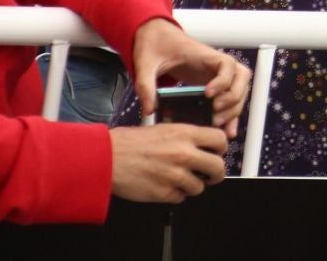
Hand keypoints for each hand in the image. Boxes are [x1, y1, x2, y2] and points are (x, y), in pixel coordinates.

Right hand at [108, 123, 227, 202]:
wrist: (106, 158)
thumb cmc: (128, 142)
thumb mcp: (161, 128)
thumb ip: (183, 137)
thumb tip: (200, 146)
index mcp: (184, 133)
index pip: (220, 140)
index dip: (220, 149)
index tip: (216, 153)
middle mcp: (183, 153)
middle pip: (218, 168)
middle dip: (215, 174)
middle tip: (209, 175)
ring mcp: (175, 175)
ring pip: (199, 187)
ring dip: (191, 185)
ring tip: (177, 179)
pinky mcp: (164, 193)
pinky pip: (181, 198)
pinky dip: (175, 194)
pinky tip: (163, 185)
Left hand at [130, 18, 251, 137]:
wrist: (155, 36)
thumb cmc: (155, 43)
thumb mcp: (146, 63)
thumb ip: (146, 85)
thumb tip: (150, 109)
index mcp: (203, 54)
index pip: (227, 64)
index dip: (223, 81)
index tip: (208, 94)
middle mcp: (215, 64)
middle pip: (241, 78)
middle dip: (232, 98)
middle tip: (214, 112)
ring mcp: (216, 74)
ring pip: (240, 89)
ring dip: (234, 107)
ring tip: (216, 123)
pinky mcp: (212, 83)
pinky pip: (230, 97)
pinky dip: (231, 113)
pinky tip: (227, 129)